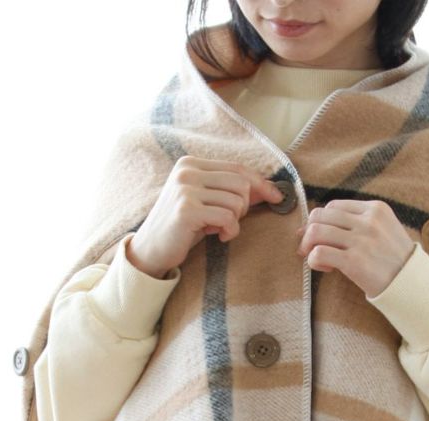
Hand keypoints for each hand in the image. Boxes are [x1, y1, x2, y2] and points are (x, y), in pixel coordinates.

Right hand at [126, 156, 283, 278]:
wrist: (151, 249)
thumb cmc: (183, 227)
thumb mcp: (206, 203)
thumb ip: (230, 192)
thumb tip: (269, 189)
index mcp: (191, 163)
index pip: (237, 168)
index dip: (261, 183)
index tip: (276, 197)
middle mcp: (187, 171)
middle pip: (241, 183)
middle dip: (243, 207)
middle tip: (228, 222)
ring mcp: (185, 189)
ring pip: (236, 201)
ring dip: (235, 221)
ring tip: (219, 229)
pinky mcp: (187, 210)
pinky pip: (228, 217)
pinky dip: (230, 231)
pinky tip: (218, 236)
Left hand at [295, 199, 415, 296]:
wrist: (411, 284)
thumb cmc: (393, 260)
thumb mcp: (384, 229)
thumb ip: (356, 223)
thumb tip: (309, 226)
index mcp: (376, 209)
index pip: (334, 206)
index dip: (321, 221)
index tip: (321, 237)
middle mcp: (368, 221)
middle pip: (320, 215)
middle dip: (309, 232)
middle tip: (310, 248)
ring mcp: (361, 240)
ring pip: (316, 231)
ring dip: (308, 246)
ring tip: (317, 258)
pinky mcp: (354, 261)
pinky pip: (319, 253)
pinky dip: (314, 261)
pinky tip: (326, 268)